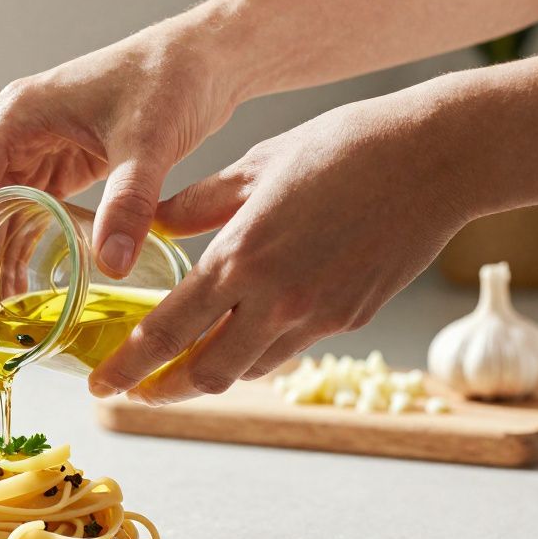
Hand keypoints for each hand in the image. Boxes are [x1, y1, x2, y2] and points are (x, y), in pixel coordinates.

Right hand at [0, 25, 238, 282]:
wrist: (210, 56)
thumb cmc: (172, 78)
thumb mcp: (148, 144)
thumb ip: (127, 203)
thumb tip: (110, 265)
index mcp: (19, 117)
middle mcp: (21, 130)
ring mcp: (42, 144)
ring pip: (1, 207)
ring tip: (1, 306)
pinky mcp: (67, 157)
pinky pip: (34, 206)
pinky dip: (28, 240)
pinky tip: (32, 278)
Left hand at [89, 93, 474, 404]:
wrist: (435, 157)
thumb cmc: (342, 148)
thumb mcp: (253, 166)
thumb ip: (194, 205)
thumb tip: (152, 224)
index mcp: (239, 258)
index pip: (166, 333)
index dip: (128, 368)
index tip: (102, 386)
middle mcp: (275, 300)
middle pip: (205, 376)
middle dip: (164, 391)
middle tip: (141, 390)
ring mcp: (317, 316)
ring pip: (248, 370)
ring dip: (212, 373)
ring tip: (188, 361)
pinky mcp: (351, 319)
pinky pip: (290, 350)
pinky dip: (258, 351)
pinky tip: (248, 332)